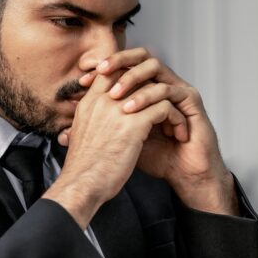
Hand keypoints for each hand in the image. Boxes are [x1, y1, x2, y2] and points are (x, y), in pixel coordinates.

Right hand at [42, 68, 188, 228]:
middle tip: (164, 105)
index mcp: (90, 102)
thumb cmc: (84, 168)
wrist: (82, 186)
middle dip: (155, 89)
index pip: (112, 72)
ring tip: (174, 122)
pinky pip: (164, 108)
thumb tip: (99, 118)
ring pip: (155, 90)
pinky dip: (175, 118)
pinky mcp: (134, 124)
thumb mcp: (80, 135)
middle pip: (136, 75)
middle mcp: (103, 100)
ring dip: (169, 104)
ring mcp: (119, 110)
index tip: (145, 96)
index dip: (132, 78)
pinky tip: (177, 133)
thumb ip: (91, 120)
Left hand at [62, 48, 238, 215]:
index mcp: (146, 88)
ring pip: (155, 67)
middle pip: (141, 56)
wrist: (182, 173)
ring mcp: (178, 90)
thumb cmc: (155, 157)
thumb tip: (67, 126)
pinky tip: (132, 111)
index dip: (103, 68)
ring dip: (132, 78)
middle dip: (119, 60)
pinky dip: (149, 98)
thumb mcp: (119, 139)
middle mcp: (162, 83)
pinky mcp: (191, 100)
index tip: (82, 80)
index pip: (124, 66)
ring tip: (115, 96)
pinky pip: (169, 90)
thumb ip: (100, 125)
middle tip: (100, 70)